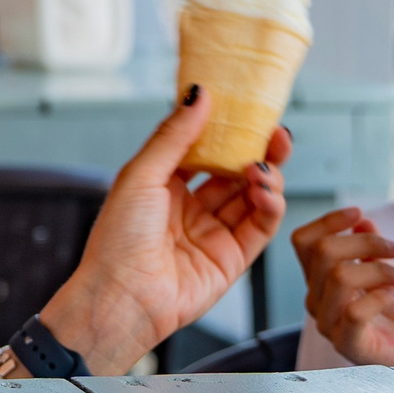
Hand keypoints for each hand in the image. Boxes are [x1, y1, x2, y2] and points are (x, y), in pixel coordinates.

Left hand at [36, 86, 288, 374]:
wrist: (121, 297)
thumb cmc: (117, 241)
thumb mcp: (142, 175)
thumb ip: (175, 136)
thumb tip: (199, 95)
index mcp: (164, 185)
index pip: (205, 150)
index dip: (228, 131)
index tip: (249, 111)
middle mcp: (190, 208)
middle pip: (235, 172)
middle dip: (258, 152)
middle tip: (276, 135)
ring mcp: (213, 233)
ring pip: (252, 196)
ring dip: (265, 177)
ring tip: (260, 168)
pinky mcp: (232, 258)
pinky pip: (261, 226)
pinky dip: (270, 205)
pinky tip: (264, 190)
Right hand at [291, 207, 393, 365]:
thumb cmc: (392, 315)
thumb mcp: (383, 271)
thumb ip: (370, 247)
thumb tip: (362, 220)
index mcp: (318, 280)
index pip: (303, 241)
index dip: (327, 221)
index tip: (358, 212)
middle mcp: (316, 300)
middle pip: (323, 252)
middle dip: (365, 241)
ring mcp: (328, 324)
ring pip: (340, 277)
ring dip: (380, 268)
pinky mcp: (347, 344)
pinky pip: (355, 312)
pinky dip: (381, 295)